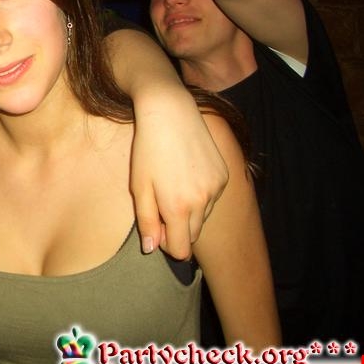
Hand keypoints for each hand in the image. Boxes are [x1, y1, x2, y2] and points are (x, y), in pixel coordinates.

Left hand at [129, 91, 227, 259]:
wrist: (170, 113)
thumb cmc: (148, 150)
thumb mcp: (139, 187)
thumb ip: (147, 221)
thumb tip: (152, 249)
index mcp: (177, 208)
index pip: (180, 250)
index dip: (166, 244)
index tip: (156, 228)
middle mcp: (202, 202)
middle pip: (192, 237)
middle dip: (177, 229)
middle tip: (160, 204)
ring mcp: (216, 189)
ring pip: (203, 218)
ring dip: (189, 212)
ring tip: (173, 185)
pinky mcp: (224, 176)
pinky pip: (212, 199)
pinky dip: (201, 195)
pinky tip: (187, 174)